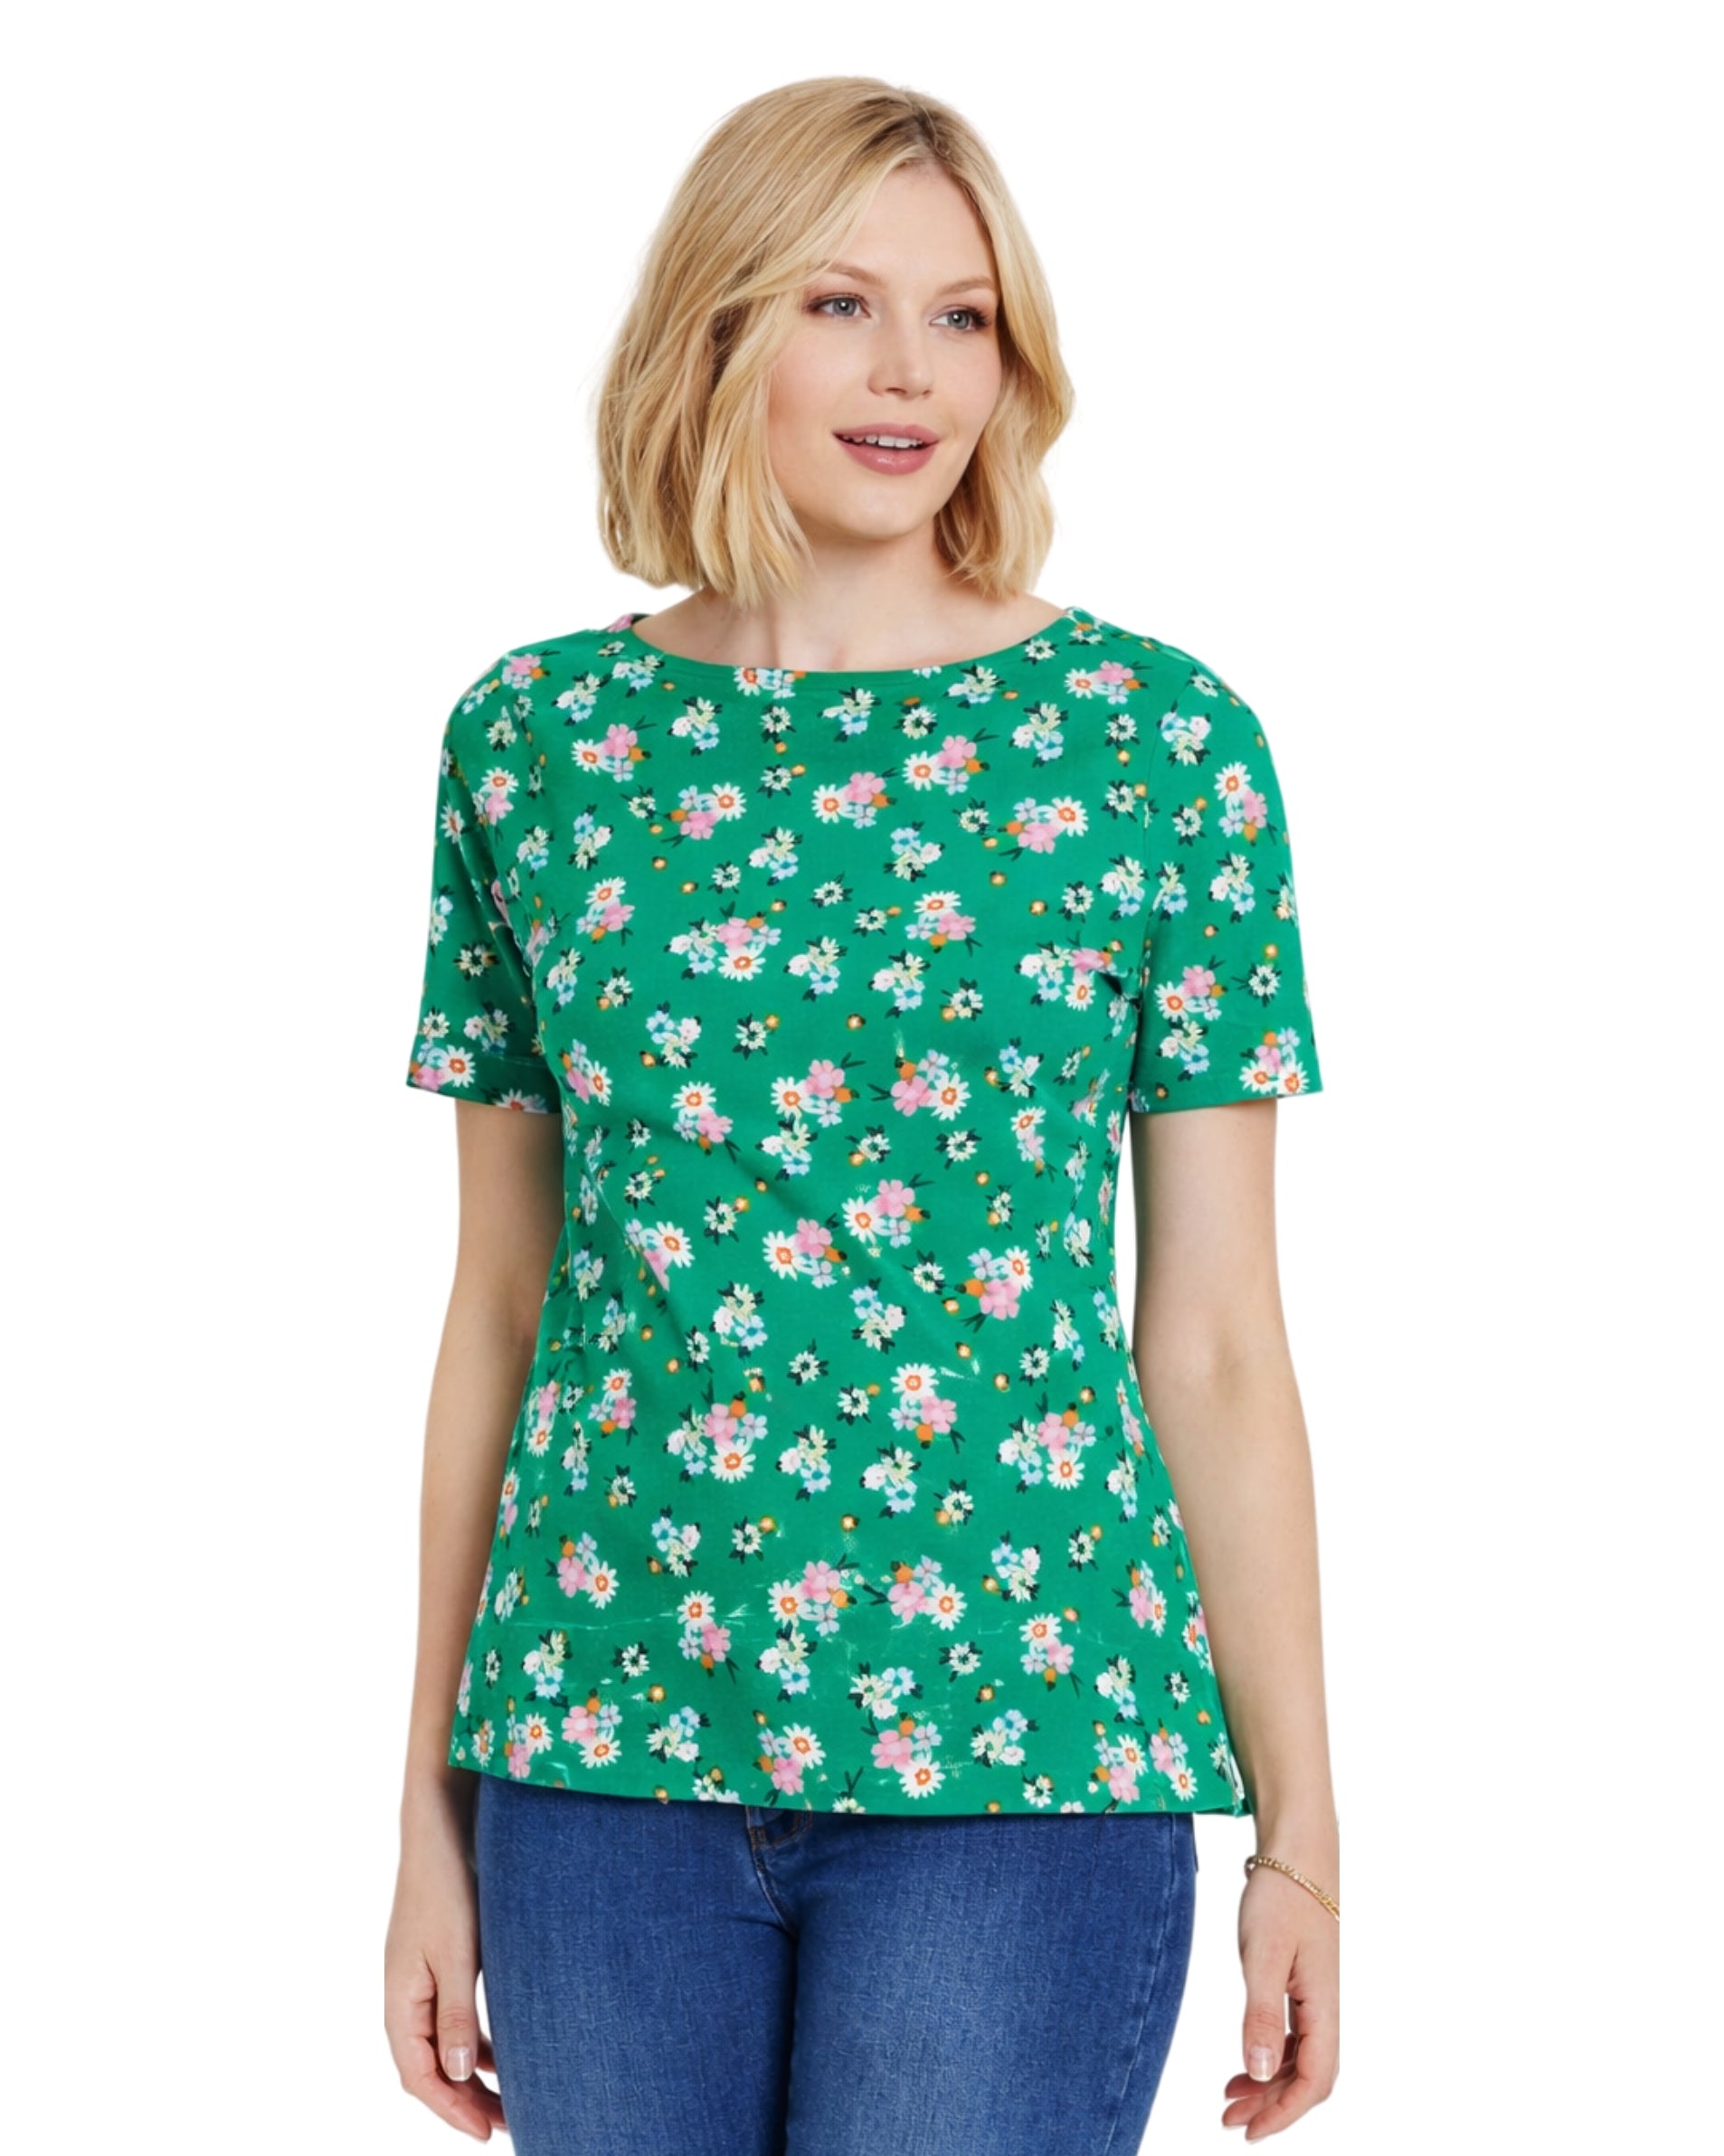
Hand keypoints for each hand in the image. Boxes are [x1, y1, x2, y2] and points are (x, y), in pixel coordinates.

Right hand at [385, 1804, 507, 2141]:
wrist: (441, 1825)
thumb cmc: (446, 1884)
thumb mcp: (456, 1952)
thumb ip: (455, 2014)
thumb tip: (459, 2073)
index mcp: (399, 1999)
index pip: (419, 2075)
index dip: (451, 2109)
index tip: (485, 2134)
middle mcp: (405, 1995)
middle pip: (429, 2067)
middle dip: (465, 2102)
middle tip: (506, 2126)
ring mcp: (421, 1979)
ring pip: (443, 2044)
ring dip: (473, 2075)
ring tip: (510, 2101)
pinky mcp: (441, 1960)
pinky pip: (454, 2017)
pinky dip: (478, 2040)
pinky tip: (505, 2052)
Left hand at [1223, 1855, 1338, 2139]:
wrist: (1297, 1851)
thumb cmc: (1282, 1895)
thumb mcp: (1263, 1954)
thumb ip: (1262, 2014)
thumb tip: (1262, 2072)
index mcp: (1325, 2005)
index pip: (1315, 2080)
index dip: (1285, 2113)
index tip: (1250, 2132)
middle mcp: (1326, 2006)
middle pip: (1309, 2077)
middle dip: (1272, 2106)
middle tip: (1229, 2120)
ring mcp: (1317, 1995)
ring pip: (1301, 2058)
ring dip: (1269, 2084)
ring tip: (1231, 2097)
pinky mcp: (1304, 1982)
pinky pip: (1294, 2035)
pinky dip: (1270, 2055)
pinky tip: (1247, 2059)